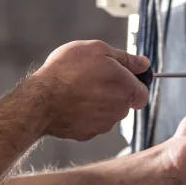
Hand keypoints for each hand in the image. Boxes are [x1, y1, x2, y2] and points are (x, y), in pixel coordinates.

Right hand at [30, 40, 149, 140]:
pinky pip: (90, 122)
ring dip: (98, 102)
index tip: (119, 76)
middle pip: (123, 102)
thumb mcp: (98, 50)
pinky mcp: (87, 134)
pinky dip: (84, 113)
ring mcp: (103, 125)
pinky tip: (70, 102)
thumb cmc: (68, 71)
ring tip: (77, 89)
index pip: (143, 93)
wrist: (41, 100)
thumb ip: (126, 58)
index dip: (133, 83)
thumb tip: (144, 64)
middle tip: (91, 77)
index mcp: (127, 89)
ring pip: (107, 112)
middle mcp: (119, 110)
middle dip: (113, 91)